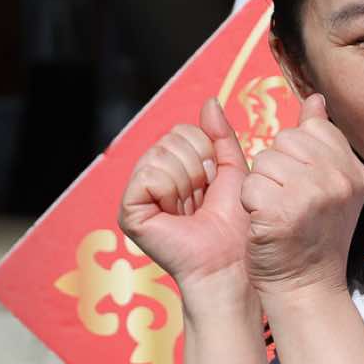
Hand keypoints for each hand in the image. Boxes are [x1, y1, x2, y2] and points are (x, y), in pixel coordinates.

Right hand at [120, 98, 253, 295]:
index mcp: (172, 167)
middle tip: (202, 197)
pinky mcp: (129, 211)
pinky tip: (177, 212)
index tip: (213, 182)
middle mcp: (150, 178)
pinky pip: (148, 174)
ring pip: (161, 155)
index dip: (206, 153)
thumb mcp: (232, 170)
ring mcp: (137, 194)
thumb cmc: (234, 223)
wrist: (230, 262)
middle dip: (198, 166)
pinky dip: (170, 190)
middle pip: (170, 139)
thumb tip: (209, 102)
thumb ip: (220, 136)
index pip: (183, 130)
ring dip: (187, 181)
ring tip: (191, 207)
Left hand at [240, 93, 363, 298]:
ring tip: (277, 214)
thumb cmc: (311, 236)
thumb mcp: (329, 185)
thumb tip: (316, 99)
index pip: (310, 130)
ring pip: (264, 162)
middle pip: (283, 141)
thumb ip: (321, 140)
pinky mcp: (282, 212)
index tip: (303, 188)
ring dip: (261, 188)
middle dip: (275, 170)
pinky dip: (249, 205)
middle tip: (289, 204)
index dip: (295, 156)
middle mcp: (338, 179)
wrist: (307, 288)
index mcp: (353, 170)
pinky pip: (250, 185)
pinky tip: (266, 225)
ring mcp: (312, 195)